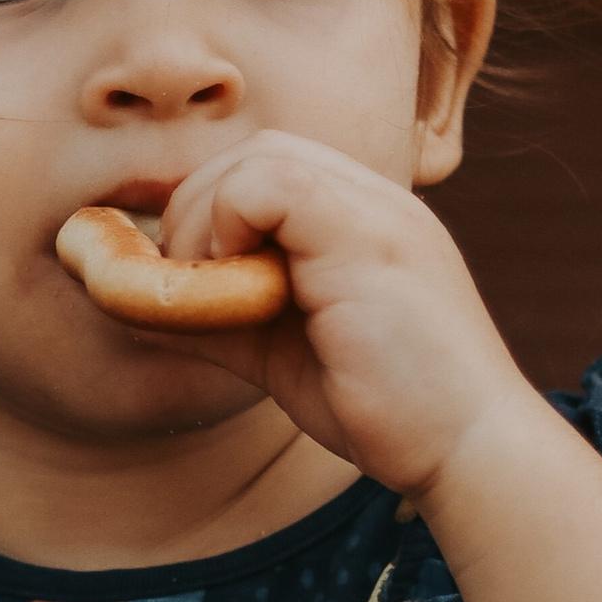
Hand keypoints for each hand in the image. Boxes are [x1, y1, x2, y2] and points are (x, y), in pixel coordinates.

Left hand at [153, 133, 531, 500]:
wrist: (471, 451)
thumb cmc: (388, 412)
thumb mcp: (282, 355)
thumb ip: (218, 318)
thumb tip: (130, 303)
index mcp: (364, 221)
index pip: (269, 169)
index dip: (212, 211)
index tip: (190, 280)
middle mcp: (376, 200)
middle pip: (258, 151)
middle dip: (198, 209)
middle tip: (188, 284)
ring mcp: (378, 210)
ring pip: (260, 158)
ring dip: (208, 219)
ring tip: (211, 289)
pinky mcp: (369, 235)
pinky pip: (272, 185)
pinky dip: (229, 225)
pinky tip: (237, 288)